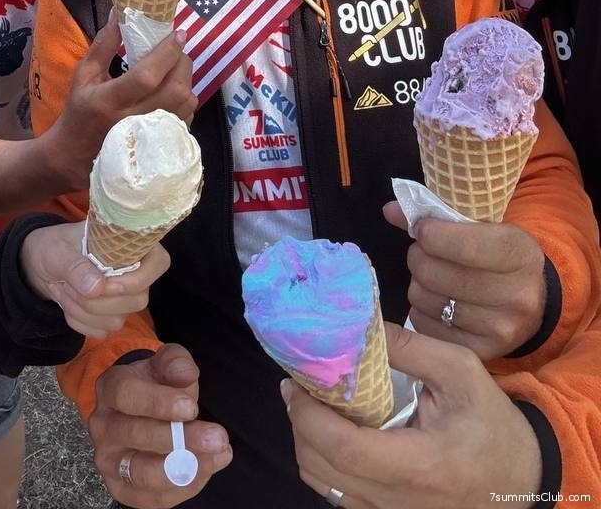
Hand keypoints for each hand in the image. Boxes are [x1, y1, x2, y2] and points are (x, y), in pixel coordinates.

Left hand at [19, 221, 170, 338]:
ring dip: (82, 310)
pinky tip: (67, 301)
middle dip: (97, 300)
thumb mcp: (58, 251)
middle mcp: (137, 274)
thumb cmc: (56, 247)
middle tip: (68, 282)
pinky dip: (78, 321)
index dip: (136, 279)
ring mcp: (126, 299)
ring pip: (117, 320)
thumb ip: (76, 267)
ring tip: (63, 288)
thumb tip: (96, 288)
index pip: (159, 263)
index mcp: (133, 245)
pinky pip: (101, 331)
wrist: (44, 264)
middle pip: (137, 300)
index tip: (104, 282)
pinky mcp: (112, 317)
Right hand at [50, 17, 195, 190]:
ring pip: (185, 104)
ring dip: (186, 81)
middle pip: (174, 90)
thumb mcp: (83, 76)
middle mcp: (131, 121)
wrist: (76, 157)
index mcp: (108, 101)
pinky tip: (172, 93)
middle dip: (182, 63)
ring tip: (175, 70)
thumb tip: (120, 13)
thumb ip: (103, 45)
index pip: (146, 76)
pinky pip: (185, 118)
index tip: (178, 33)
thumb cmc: (79, 111)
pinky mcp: (160, 146)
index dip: (166, 53)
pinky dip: (184, 101)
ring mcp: (148, 137)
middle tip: (177, 50)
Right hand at [89, 345, 231, 506]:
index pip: (127, 396)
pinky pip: (154, 498)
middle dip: (182, 439)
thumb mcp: (166, 364)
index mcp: (110, 388)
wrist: (141, 412)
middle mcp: (103, 427)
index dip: (159, 403)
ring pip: (143, 474)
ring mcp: (109, 461)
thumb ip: (176, 363)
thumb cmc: (156, 385)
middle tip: (217, 437)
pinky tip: (206, 468)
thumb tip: (185, 374)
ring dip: (184, 468)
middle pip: (137, 436)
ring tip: (218, 454)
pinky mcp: (122, 490)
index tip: (192, 407)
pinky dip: (184, 487)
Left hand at [282, 322, 542, 508]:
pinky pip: (339, 495)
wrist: (523, 480)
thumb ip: (409, 347)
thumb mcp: (461, 372)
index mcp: (420, 465)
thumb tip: (358, 326)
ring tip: (316, 406)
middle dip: (300, 424)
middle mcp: (399, 501)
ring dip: (309, 443)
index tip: (294, 383)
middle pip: (321, 469)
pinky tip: (336, 433)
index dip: (308, 416)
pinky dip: (325, 464)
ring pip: (323, 485)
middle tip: (300, 386)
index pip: (343, 449)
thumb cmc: (493, 424)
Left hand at [383, 201, 546, 358]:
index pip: (463, 244)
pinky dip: (421, 311)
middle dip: (418, 258)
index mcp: (520, 254)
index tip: (423, 229)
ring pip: (425, 299)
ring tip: (433, 277)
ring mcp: (502, 329)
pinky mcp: (483, 353)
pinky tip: (437, 301)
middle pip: (435, 273)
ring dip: (418, 284)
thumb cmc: (499, 254)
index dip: (430, 234)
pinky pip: (425, 326)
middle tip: (425, 254)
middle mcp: (517, 296)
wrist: (534, 300)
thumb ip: (437, 216)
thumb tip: (390, 210)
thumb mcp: (483, 227)